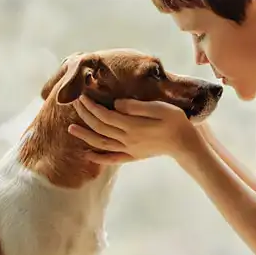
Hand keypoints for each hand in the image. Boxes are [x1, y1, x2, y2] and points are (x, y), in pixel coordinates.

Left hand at [68, 96, 199, 164]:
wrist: (185, 144)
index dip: (91, 105)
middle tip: (74, 103)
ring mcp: (129, 149)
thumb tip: (116, 103)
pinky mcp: (133, 156)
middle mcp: (127, 139)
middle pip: (100, 127)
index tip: (82, 95)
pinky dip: (98, 157)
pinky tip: (87, 154)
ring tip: (70, 129)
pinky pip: (111, 159)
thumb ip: (136, 107)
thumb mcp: (159, 108)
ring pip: (101, 143)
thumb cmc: (175, 121)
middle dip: (85, 115)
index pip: (105, 115)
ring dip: (85, 136)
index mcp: (132, 126)